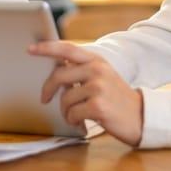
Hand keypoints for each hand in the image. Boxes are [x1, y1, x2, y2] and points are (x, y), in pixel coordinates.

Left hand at [28, 40, 142, 145]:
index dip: (47, 48)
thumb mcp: (102, 76)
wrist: (140, 116)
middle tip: (44, 99)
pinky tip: (82, 122)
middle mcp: (97, 69)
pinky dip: (73, 120)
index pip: (67, 49)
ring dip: (65, 111)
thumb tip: (54, 73)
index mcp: (96, 60)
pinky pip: (72, 113)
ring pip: (64, 98)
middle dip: (47, 89)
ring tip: (76, 115)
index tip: (30, 49)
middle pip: (59, 75)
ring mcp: (98, 87)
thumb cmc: (115, 98)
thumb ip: (81, 70)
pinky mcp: (98, 105)